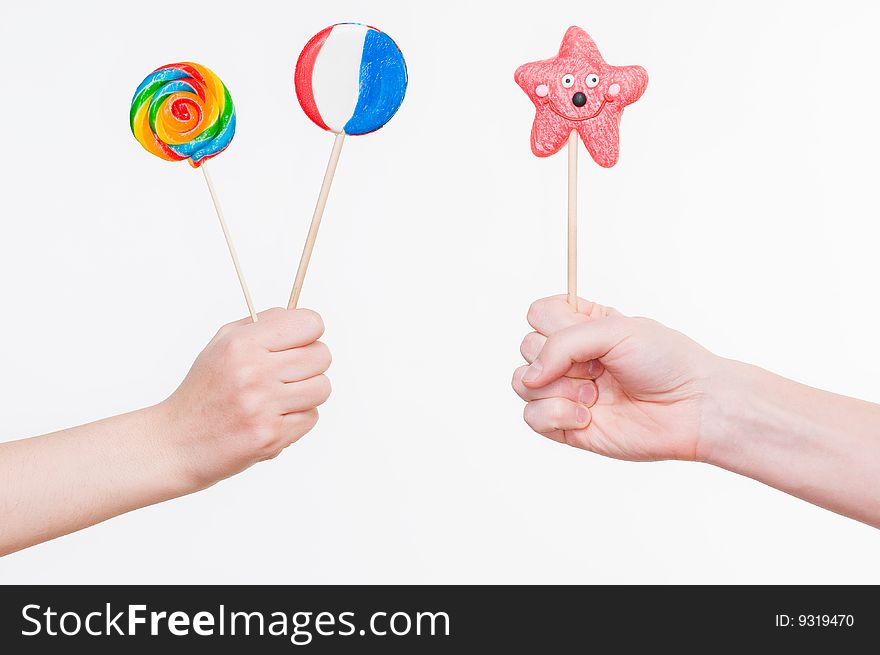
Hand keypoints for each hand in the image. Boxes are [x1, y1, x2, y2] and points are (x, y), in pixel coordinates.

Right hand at [158, 307, 330, 489]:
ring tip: (281, 397)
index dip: (309, 332)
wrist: (177, 442)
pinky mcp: (271, 436)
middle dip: (311, 364)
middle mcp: (254, 372)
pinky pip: (310, 418)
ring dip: (307, 393)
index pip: (308, 323)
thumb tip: (302, 317)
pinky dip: (297, 419)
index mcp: (242, 344)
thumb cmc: (204, 391)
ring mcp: (263, 406)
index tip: (300, 341)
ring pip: (322, 387)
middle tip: (289, 373)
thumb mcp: (223, 344)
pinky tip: (272, 419)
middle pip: (322, 355)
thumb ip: (263, 325)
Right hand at [512, 296, 719, 461]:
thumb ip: (563, 343)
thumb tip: (529, 376)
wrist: (693, 407)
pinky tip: (586, 416)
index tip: (583, 330)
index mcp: (583, 327)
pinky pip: (532, 417)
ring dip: (558, 387)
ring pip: (522, 383)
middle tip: (598, 367)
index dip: (551, 322)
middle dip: (558, 357)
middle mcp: (571, 359)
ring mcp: (566, 392)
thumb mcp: (615, 331)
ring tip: (595, 393)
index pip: (538, 314)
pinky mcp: (566, 426)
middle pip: (526, 347)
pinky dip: (555, 415)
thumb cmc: (665, 362)